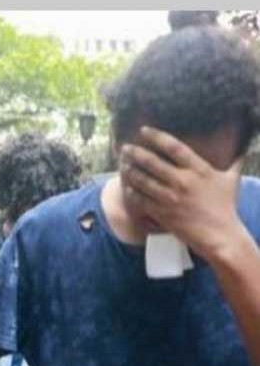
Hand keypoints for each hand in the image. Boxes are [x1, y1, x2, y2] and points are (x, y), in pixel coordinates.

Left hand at [119, 126, 245, 260]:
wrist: (219, 234)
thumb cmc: (226, 206)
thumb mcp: (230, 180)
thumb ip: (234, 162)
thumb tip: (242, 149)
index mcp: (198, 170)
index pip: (174, 147)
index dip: (157, 137)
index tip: (144, 131)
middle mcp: (182, 181)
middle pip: (152, 162)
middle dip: (136, 153)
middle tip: (125, 148)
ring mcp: (170, 197)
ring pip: (143, 180)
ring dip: (130, 171)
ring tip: (123, 165)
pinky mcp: (162, 213)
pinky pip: (141, 200)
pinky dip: (132, 192)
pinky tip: (127, 187)